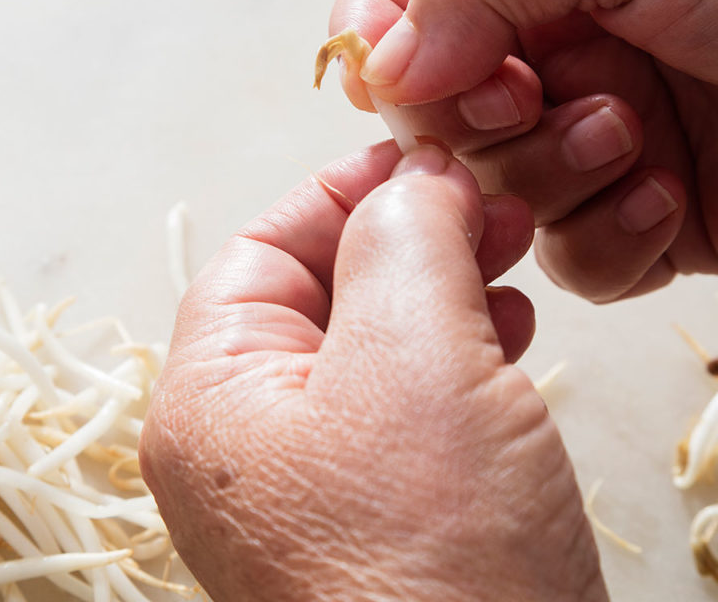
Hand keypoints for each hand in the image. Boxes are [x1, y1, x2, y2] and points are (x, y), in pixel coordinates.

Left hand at [140, 143, 604, 600]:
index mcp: (209, 400)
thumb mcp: (415, 357)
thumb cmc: (431, 565)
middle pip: (315, 297)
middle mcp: (240, 448)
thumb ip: (402, 240)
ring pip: (367, 351)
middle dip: (403, 240)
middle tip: (485, 209)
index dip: (343, 191)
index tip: (423, 156)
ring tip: (507, 267)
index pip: (260, 251)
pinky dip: (452, 361)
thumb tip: (412, 177)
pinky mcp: (372, 523)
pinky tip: (505, 341)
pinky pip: (400, 412)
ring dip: (437, 295)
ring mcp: (305, 491)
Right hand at [331, 0, 717, 301]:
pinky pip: (567, 255)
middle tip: (530, 97)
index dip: (380, 27)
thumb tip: (389, 60)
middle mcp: (563, 31)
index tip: (392, 71)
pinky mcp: (639, 211)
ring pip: (492, 182)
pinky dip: (607, 239)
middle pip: (435, 96)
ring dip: (550, 172)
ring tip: (632, 136)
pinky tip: (669, 195)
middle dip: (472, 114)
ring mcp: (595, 123)